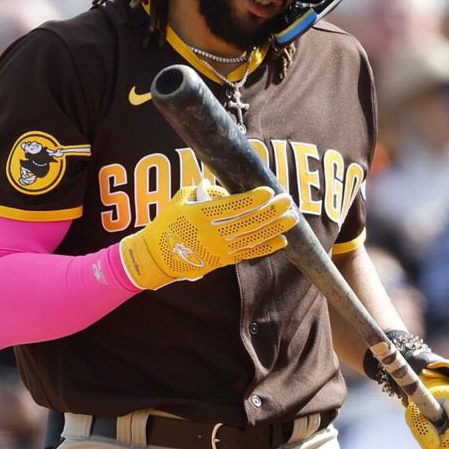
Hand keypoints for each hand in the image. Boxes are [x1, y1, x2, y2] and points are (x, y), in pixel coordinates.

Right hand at [119, 180, 295, 289]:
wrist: (157, 256)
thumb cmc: (168, 222)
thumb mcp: (181, 200)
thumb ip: (204, 192)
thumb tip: (226, 186)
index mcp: (199, 215)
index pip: (231, 207)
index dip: (251, 199)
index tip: (268, 190)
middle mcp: (211, 234)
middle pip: (247, 222)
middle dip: (270, 211)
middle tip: (287, 201)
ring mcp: (218, 250)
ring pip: (252, 238)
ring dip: (274, 228)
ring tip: (291, 218)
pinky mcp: (223, 261)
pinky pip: (248, 253)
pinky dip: (266, 247)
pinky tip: (281, 240)